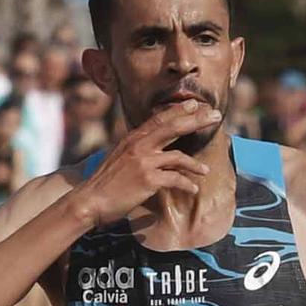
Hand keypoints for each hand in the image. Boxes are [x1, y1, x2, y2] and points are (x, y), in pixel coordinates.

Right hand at [76, 100, 222, 224]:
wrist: (90, 200)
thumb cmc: (106, 183)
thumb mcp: (120, 158)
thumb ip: (137, 150)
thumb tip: (154, 149)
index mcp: (133, 139)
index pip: (159, 119)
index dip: (179, 111)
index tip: (196, 104)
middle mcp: (139, 146)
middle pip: (173, 127)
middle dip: (196, 120)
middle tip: (215, 116)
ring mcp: (144, 162)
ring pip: (178, 156)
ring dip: (195, 164)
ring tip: (206, 170)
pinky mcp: (148, 180)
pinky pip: (175, 179)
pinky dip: (186, 184)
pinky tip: (193, 189)